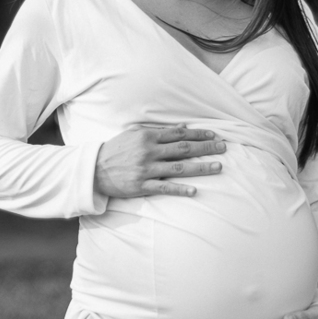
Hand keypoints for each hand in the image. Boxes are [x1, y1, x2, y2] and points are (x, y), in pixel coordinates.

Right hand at [93, 124, 224, 198]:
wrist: (94, 169)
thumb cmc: (115, 150)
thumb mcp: (134, 134)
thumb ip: (157, 132)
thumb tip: (182, 128)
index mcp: (147, 137)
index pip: (178, 134)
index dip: (198, 134)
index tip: (214, 135)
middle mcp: (148, 151)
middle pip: (183, 148)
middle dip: (206, 148)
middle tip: (224, 148)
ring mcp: (145, 169)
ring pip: (178, 167)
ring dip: (200, 167)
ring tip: (218, 167)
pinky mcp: (141, 185)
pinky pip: (164, 187)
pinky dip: (179, 189)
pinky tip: (194, 190)